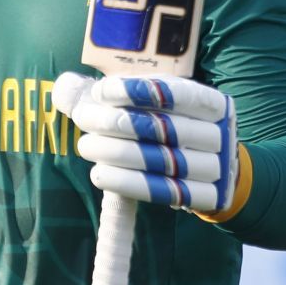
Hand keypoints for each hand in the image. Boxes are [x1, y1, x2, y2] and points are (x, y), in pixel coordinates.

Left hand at [53, 72, 239, 213]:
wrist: (216, 172)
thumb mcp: (155, 106)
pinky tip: (100, 175)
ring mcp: (219, 169)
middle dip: (117, 123)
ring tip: (85, 146)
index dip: (139, 91)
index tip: (100, 91)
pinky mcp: (208, 197)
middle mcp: (221, 134)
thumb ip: (113, 96)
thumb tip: (64, 86)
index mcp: (214, 103)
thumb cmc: (172, 130)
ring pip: (164, 161)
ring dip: (118, 154)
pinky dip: (130, 184)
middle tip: (82, 119)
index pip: (178, 92)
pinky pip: (167, 193)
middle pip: (166, 128)